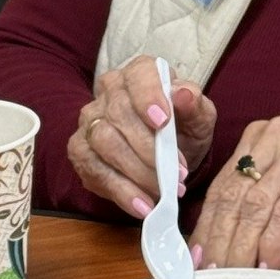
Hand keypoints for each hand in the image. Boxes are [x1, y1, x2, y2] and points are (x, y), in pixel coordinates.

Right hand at [66, 55, 216, 222]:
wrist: (170, 157)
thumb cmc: (184, 129)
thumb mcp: (199, 119)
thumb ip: (195, 106)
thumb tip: (184, 95)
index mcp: (141, 73)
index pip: (139, 75)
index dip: (148, 96)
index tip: (163, 122)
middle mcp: (109, 90)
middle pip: (119, 114)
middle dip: (149, 149)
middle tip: (177, 174)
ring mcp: (90, 120)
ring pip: (104, 142)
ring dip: (137, 172)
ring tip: (163, 192)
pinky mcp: (80, 151)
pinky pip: (94, 170)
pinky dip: (121, 191)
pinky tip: (143, 205)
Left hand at [190, 116, 279, 271]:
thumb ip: (256, 208)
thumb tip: (217, 249)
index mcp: (260, 136)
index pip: (222, 184)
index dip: (205, 224)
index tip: (194, 259)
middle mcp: (277, 135)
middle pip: (234, 194)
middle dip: (219, 240)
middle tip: (211, 275)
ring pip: (257, 204)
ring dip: (242, 247)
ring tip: (235, 276)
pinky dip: (274, 243)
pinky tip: (268, 266)